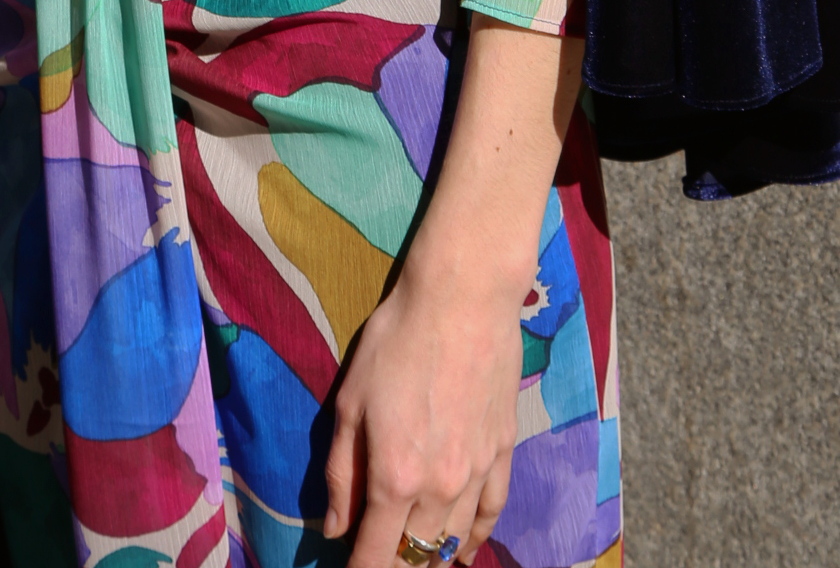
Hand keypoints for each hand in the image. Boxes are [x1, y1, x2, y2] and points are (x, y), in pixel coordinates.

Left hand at [323, 241, 525, 567]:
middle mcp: (440, 487)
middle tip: (378, 558)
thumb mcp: (351, 402)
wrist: (463, 297)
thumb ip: (341, 472)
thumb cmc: (396, 340)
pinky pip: (491, 512)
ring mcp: (477, 471)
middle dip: (395, 567)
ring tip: (415, 562)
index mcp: (395, 477)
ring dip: (433, 560)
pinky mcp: (503, 450)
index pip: (375, 555)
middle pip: (417, 557)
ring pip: (456, 542)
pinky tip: (465, 549)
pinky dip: (476, 538)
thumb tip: (336, 528)